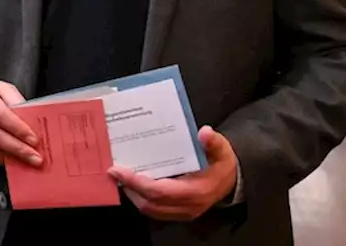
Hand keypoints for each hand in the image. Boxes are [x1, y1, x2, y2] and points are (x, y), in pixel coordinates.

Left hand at [110, 126, 238, 221]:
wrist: (231, 181)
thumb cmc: (222, 163)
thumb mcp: (221, 150)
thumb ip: (213, 142)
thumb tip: (204, 132)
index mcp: (195, 191)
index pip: (159, 191)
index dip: (136, 182)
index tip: (118, 169)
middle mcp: (188, 206)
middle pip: (150, 204)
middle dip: (129, 188)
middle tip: (114, 171)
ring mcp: (183, 212)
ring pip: (151, 210)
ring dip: (133, 194)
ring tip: (120, 176)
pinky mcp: (179, 212)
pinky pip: (155, 210)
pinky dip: (142, 199)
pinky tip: (133, 184)